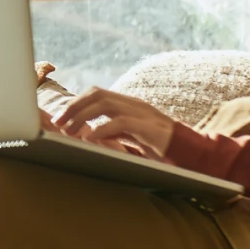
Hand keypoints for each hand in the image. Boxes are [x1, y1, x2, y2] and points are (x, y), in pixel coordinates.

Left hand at [52, 88, 179, 159]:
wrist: (192, 154)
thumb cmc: (160, 148)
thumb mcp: (130, 138)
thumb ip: (112, 133)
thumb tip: (86, 134)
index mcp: (128, 105)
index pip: (96, 94)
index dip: (75, 103)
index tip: (58, 119)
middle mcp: (133, 105)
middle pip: (96, 94)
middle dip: (73, 106)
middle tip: (57, 123)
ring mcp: (143, 114)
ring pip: (105, 103)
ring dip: (82, 116)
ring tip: (69, 130)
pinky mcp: (150, 128)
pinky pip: (121, 123)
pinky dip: (101, 129)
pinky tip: (89, 138)